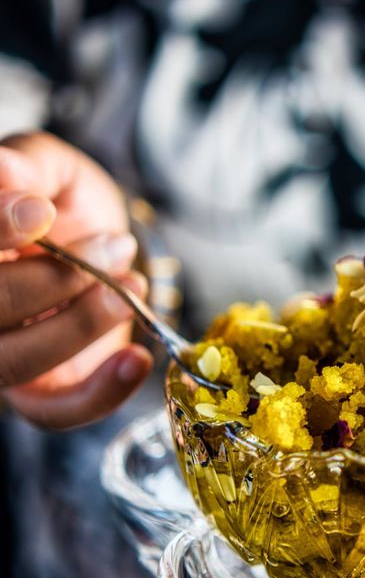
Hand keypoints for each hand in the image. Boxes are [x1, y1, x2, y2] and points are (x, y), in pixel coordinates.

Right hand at [0, 131, 152, 428]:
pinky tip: (137, 359)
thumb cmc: (63, 201)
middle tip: (114, 247)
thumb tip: (1, 168)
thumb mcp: (53, 169)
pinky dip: (100, 394)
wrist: (105, 241)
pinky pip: (56, 412)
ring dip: (79, 327)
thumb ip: (29, 165)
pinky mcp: (40, 392)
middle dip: (54, 279)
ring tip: (131, 286)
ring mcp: (0, 353)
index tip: (40, 212)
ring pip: (15, 361)